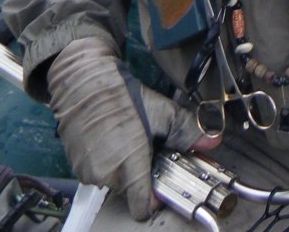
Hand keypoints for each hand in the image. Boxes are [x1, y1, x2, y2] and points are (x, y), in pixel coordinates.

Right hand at [47, 36, 215, 219]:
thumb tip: (212, 141)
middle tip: (146, 146)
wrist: (83, 81)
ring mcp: (87, 172)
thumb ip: (187, 130)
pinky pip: (97, 173)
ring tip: (127, 138)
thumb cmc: (121, 95)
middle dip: (141, 173)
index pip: (142, 207)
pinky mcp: (76, 166)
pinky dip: (106, 161)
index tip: (162, 181)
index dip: (156, 198)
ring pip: (114, 181)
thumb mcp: (161, 111)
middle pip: (130, 190)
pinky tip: (111, 138)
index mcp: (128, 165)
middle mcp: (105, 175)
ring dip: (122, 167)